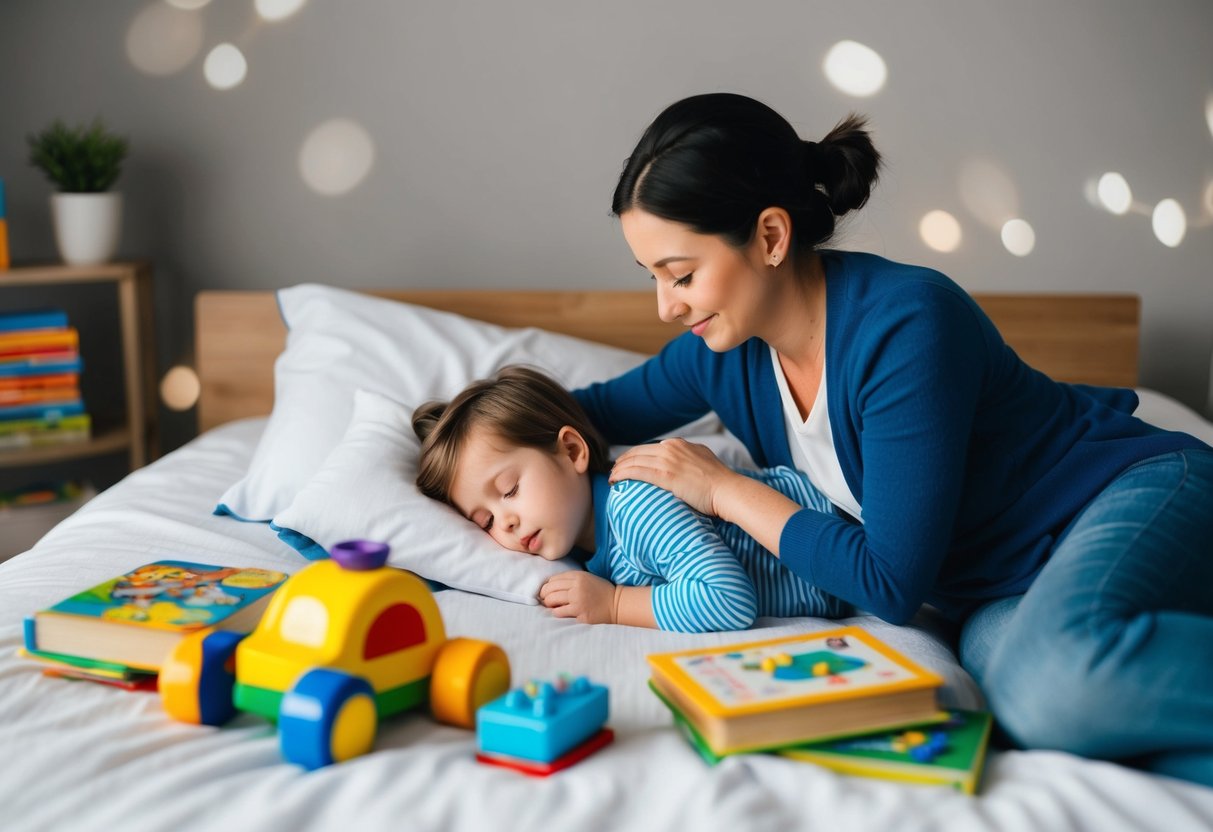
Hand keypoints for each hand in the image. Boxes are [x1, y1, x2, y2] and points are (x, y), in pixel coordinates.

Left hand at [539, 571, 616, 623]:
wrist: (616, 604)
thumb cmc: (600, 591)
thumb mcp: (586, 578)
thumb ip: (570, 580)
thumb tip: (549, 587)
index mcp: (578, 576)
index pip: (552, 580)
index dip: (547, 587)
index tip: (547, 592)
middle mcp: (576, 587)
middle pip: (549, 589)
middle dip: (544, 596)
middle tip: (546, 601)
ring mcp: (578, 601)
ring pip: (551, 601)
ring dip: (549, 605)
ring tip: (553, 607)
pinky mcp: (580, 613)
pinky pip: (560, 613)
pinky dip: (557, 613)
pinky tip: (562, 612)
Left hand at [609, 438, 734, 516]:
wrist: (728, 490)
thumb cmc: (719, 483)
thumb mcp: (703, 461)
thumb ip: (689, 459)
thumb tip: (682, 465)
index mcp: (679, 444)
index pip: (650, 447)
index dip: (635, 455)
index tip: (627, 464)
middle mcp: (672, 448)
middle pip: (638, 452)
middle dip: (623, 461)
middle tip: (614, 471)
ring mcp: (668, 460)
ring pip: (634, 461)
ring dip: (619, 469)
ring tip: (612, 478)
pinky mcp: (666, 474)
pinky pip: (637, 472)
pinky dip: (623, 475)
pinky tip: (615, 480)